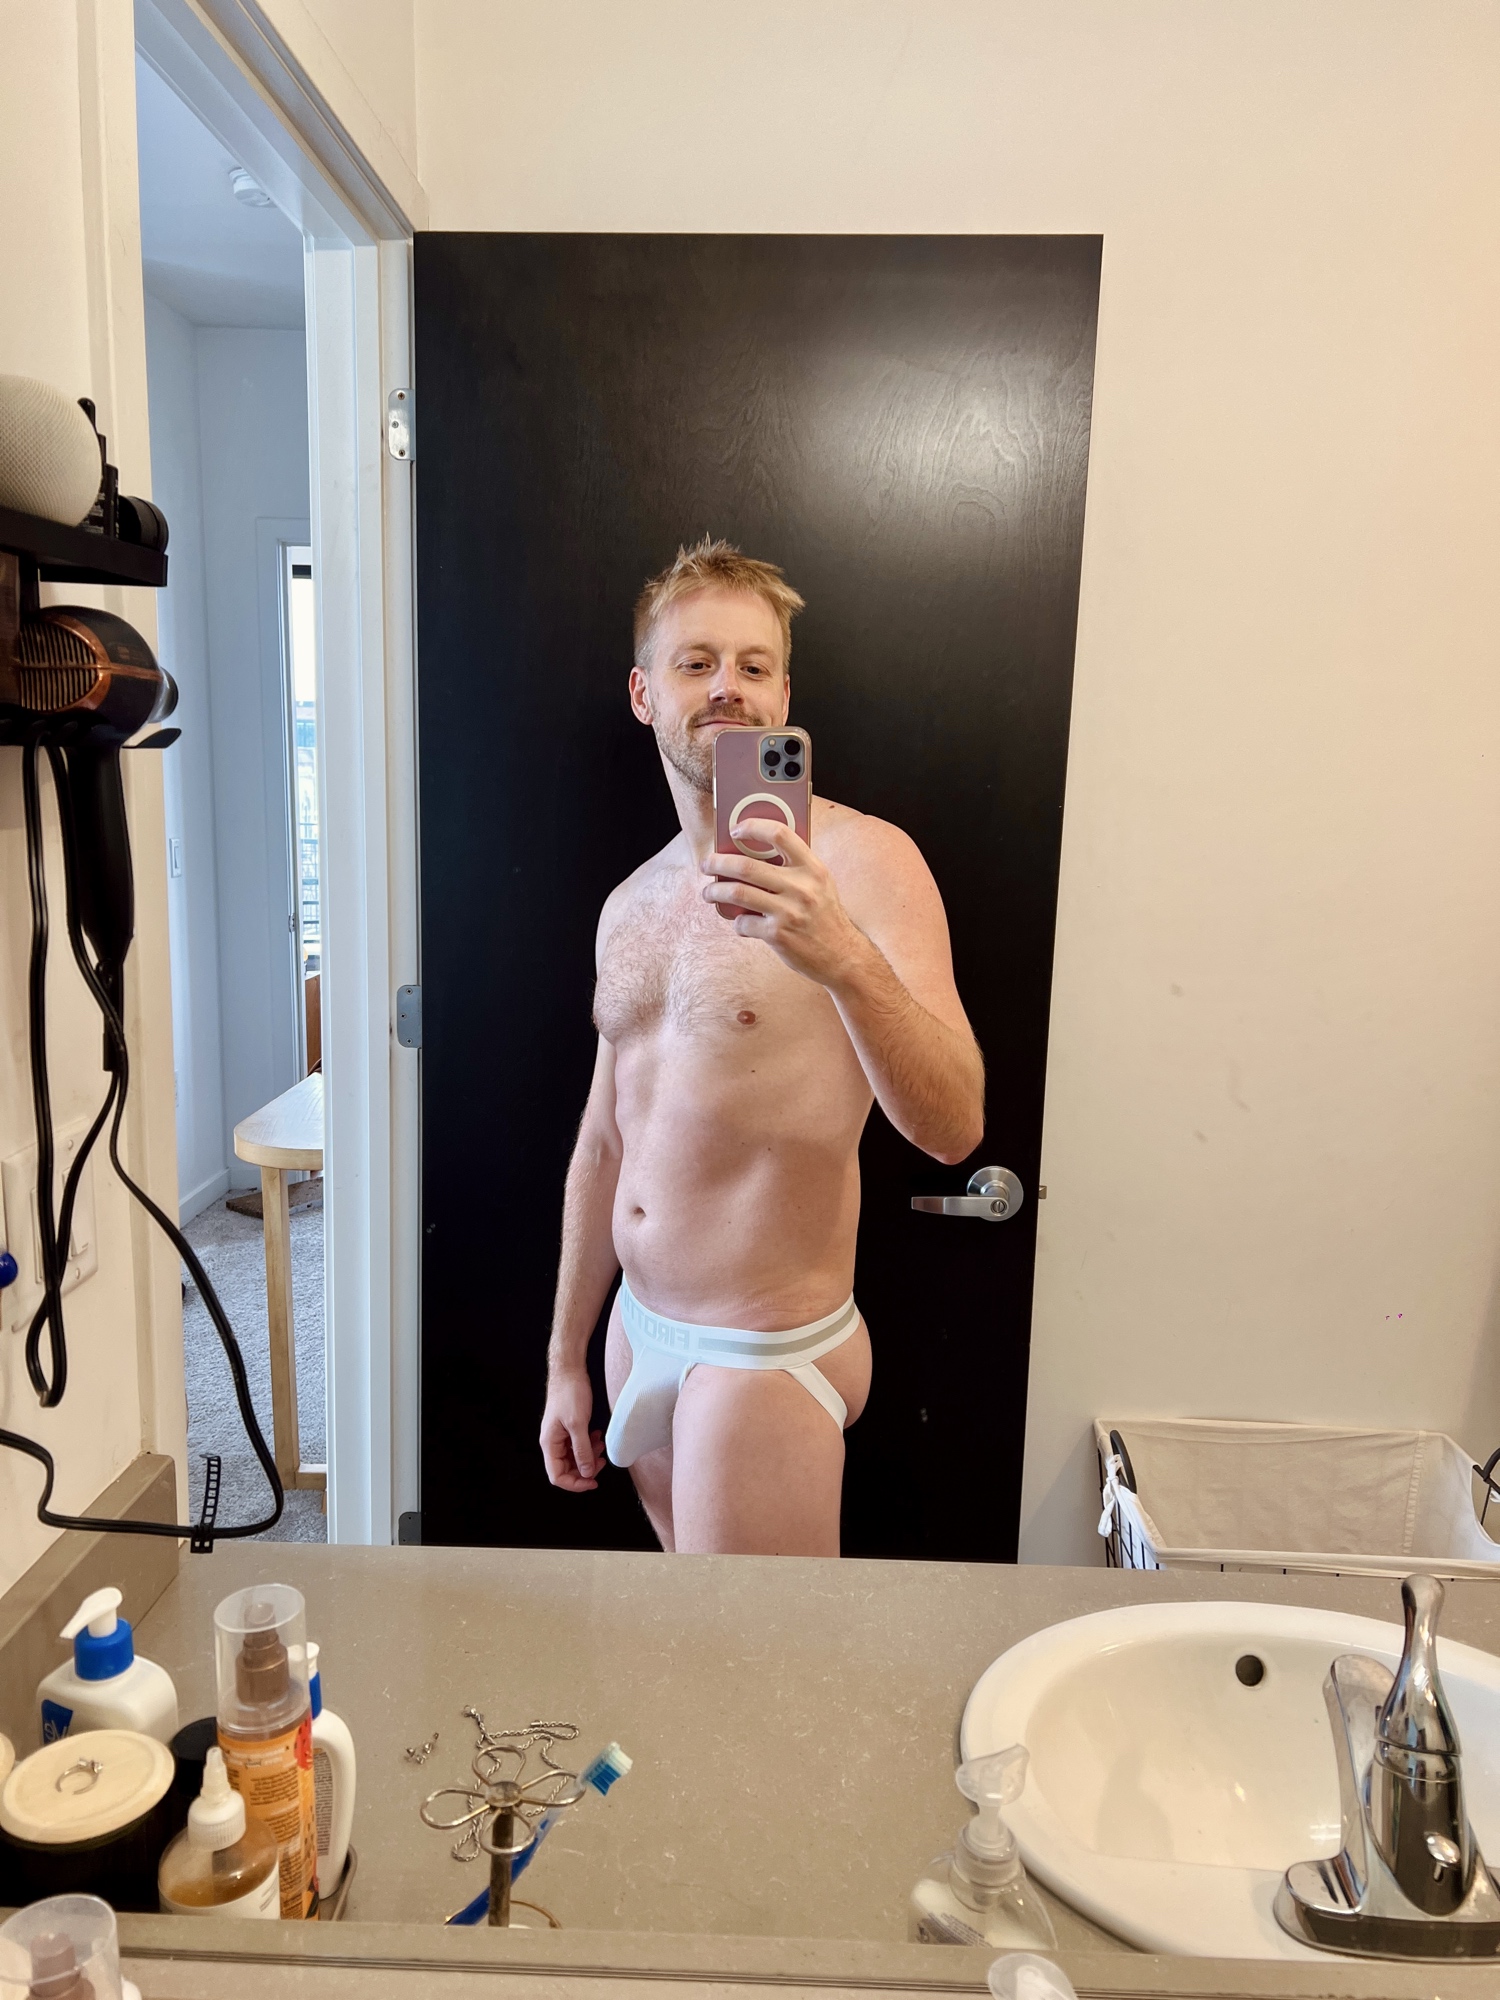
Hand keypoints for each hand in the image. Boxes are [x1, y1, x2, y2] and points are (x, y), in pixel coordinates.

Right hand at [540, 1368, 604, 1491]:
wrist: (569, 1371)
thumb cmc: (569, 1393)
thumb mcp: (578, 1424)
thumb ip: (582, 1450)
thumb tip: (587, 1472)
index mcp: (550, 1444)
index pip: (557, 1476)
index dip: (575, 1483)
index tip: (593, 1481)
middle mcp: (553, 1443)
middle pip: (567, 1469)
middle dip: (585, 1469)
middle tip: (601, 1462)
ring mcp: (560, 1436)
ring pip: (574, 1458)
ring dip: (589, 1456)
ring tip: (601, 1446)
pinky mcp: (569, 1428)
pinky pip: (578, 1445)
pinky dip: (589, 1445)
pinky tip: (597, 1436)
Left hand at [701, 821, 865, 985]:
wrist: (842, 955)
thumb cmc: (825, 916)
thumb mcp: (820, 884)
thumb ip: (795, 867)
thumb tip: (753, 852)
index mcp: (812, 869)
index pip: (780, 834)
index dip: (753, 827)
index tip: (735, 830)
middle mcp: (801, 887)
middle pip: (746, 866)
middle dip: (718, 863)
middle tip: (706, 864)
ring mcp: (788, 912)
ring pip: (737, 893)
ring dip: (715, 891)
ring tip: (708, 892)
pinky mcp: (778, 935)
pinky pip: (743, 923)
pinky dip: (736, 923)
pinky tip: (740, 924)